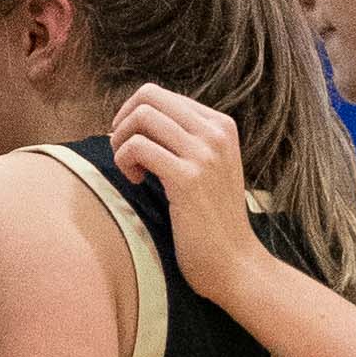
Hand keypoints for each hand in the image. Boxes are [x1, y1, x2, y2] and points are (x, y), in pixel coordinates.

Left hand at [106, 85, 266, 298]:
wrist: (234, 262)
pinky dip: (125, 161)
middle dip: (123, 121)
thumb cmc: (211, 219)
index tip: (134, 146)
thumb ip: (184, 139)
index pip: (161, 95)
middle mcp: (216, 133)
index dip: (135, 116)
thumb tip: (138, 117)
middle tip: (124, 153)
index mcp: (221, 125)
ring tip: (131, 169)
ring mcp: (204, 154)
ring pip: (142, 117)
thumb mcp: (207, 167)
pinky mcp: (188, 178)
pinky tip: (136, 181)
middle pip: (149, 96)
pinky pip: (138, 147)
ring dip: (121, 142)